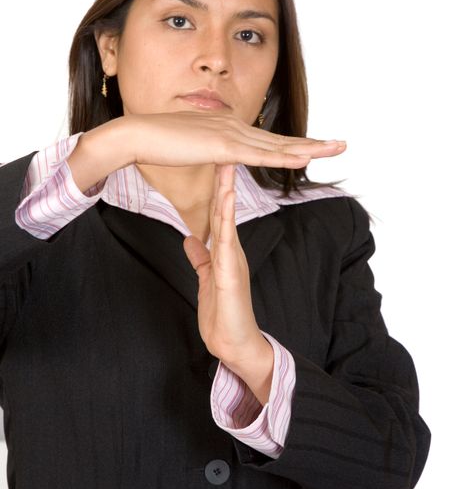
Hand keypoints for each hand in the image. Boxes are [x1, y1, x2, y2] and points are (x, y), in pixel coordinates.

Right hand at [130, 109, 345, 169]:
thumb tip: (216, 152)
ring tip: (337, 148)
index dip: (293, 145)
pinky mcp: (222, 146)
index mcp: (229, 125)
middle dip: (313, 143)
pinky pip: (259, 155)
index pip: (268, 139)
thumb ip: (208, 147)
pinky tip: (304, 159)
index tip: (315, 148)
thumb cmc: (159, 141)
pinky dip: (284, 157)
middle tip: (341, 145)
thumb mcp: (191, 144)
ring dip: (310, 148)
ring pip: (277, 146)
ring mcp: (230, 133)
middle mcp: (235, 125)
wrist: (137, 134)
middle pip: (281, 139)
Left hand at [182, 162, 264, 363]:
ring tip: (226, 163)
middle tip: (223, 146)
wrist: (234, 342)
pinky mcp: (230, 271)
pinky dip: (225, 218)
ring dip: (226, 190)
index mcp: (224, 249)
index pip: (218, 211)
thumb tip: (191, 239)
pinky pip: (226, 240)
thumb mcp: (207, 278)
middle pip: (225, 207)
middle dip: (223, 177)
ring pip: (228, 217)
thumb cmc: (223, 313)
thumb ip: (200, 257)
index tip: (212, 160)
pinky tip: (224, 200)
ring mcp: (232, 258)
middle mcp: (231, 248)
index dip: (215, 185)